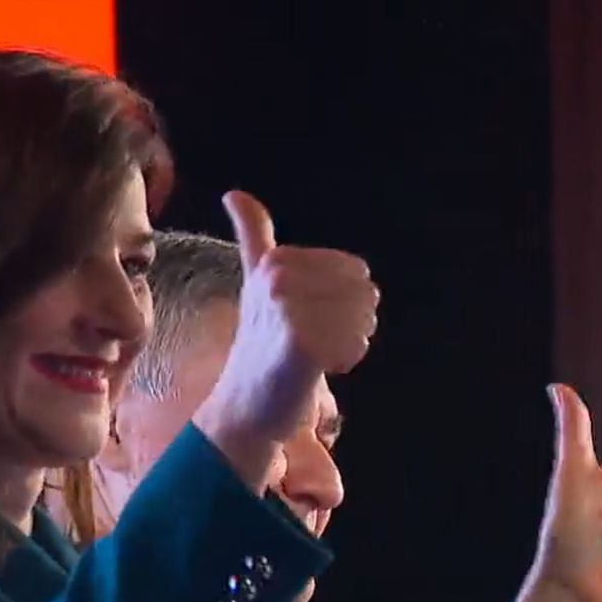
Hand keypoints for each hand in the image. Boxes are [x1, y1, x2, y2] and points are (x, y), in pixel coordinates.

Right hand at [194, 191, 378, 489]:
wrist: (245, 409)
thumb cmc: (261, 346)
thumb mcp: (257, 283)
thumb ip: (253, 237)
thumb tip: (235, 192)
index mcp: (276, 262)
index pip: (357, 272)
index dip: (345, 300)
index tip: (309, 317)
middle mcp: (279, 278)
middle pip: (366, 293)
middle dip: (352, 321)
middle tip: (316, 341)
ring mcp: (288, 309)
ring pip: (364, 318)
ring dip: (350, 343)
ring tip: (316, 355)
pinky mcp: (302, 343)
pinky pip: (355, 343)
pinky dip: (346, 361)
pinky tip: (319, 370)